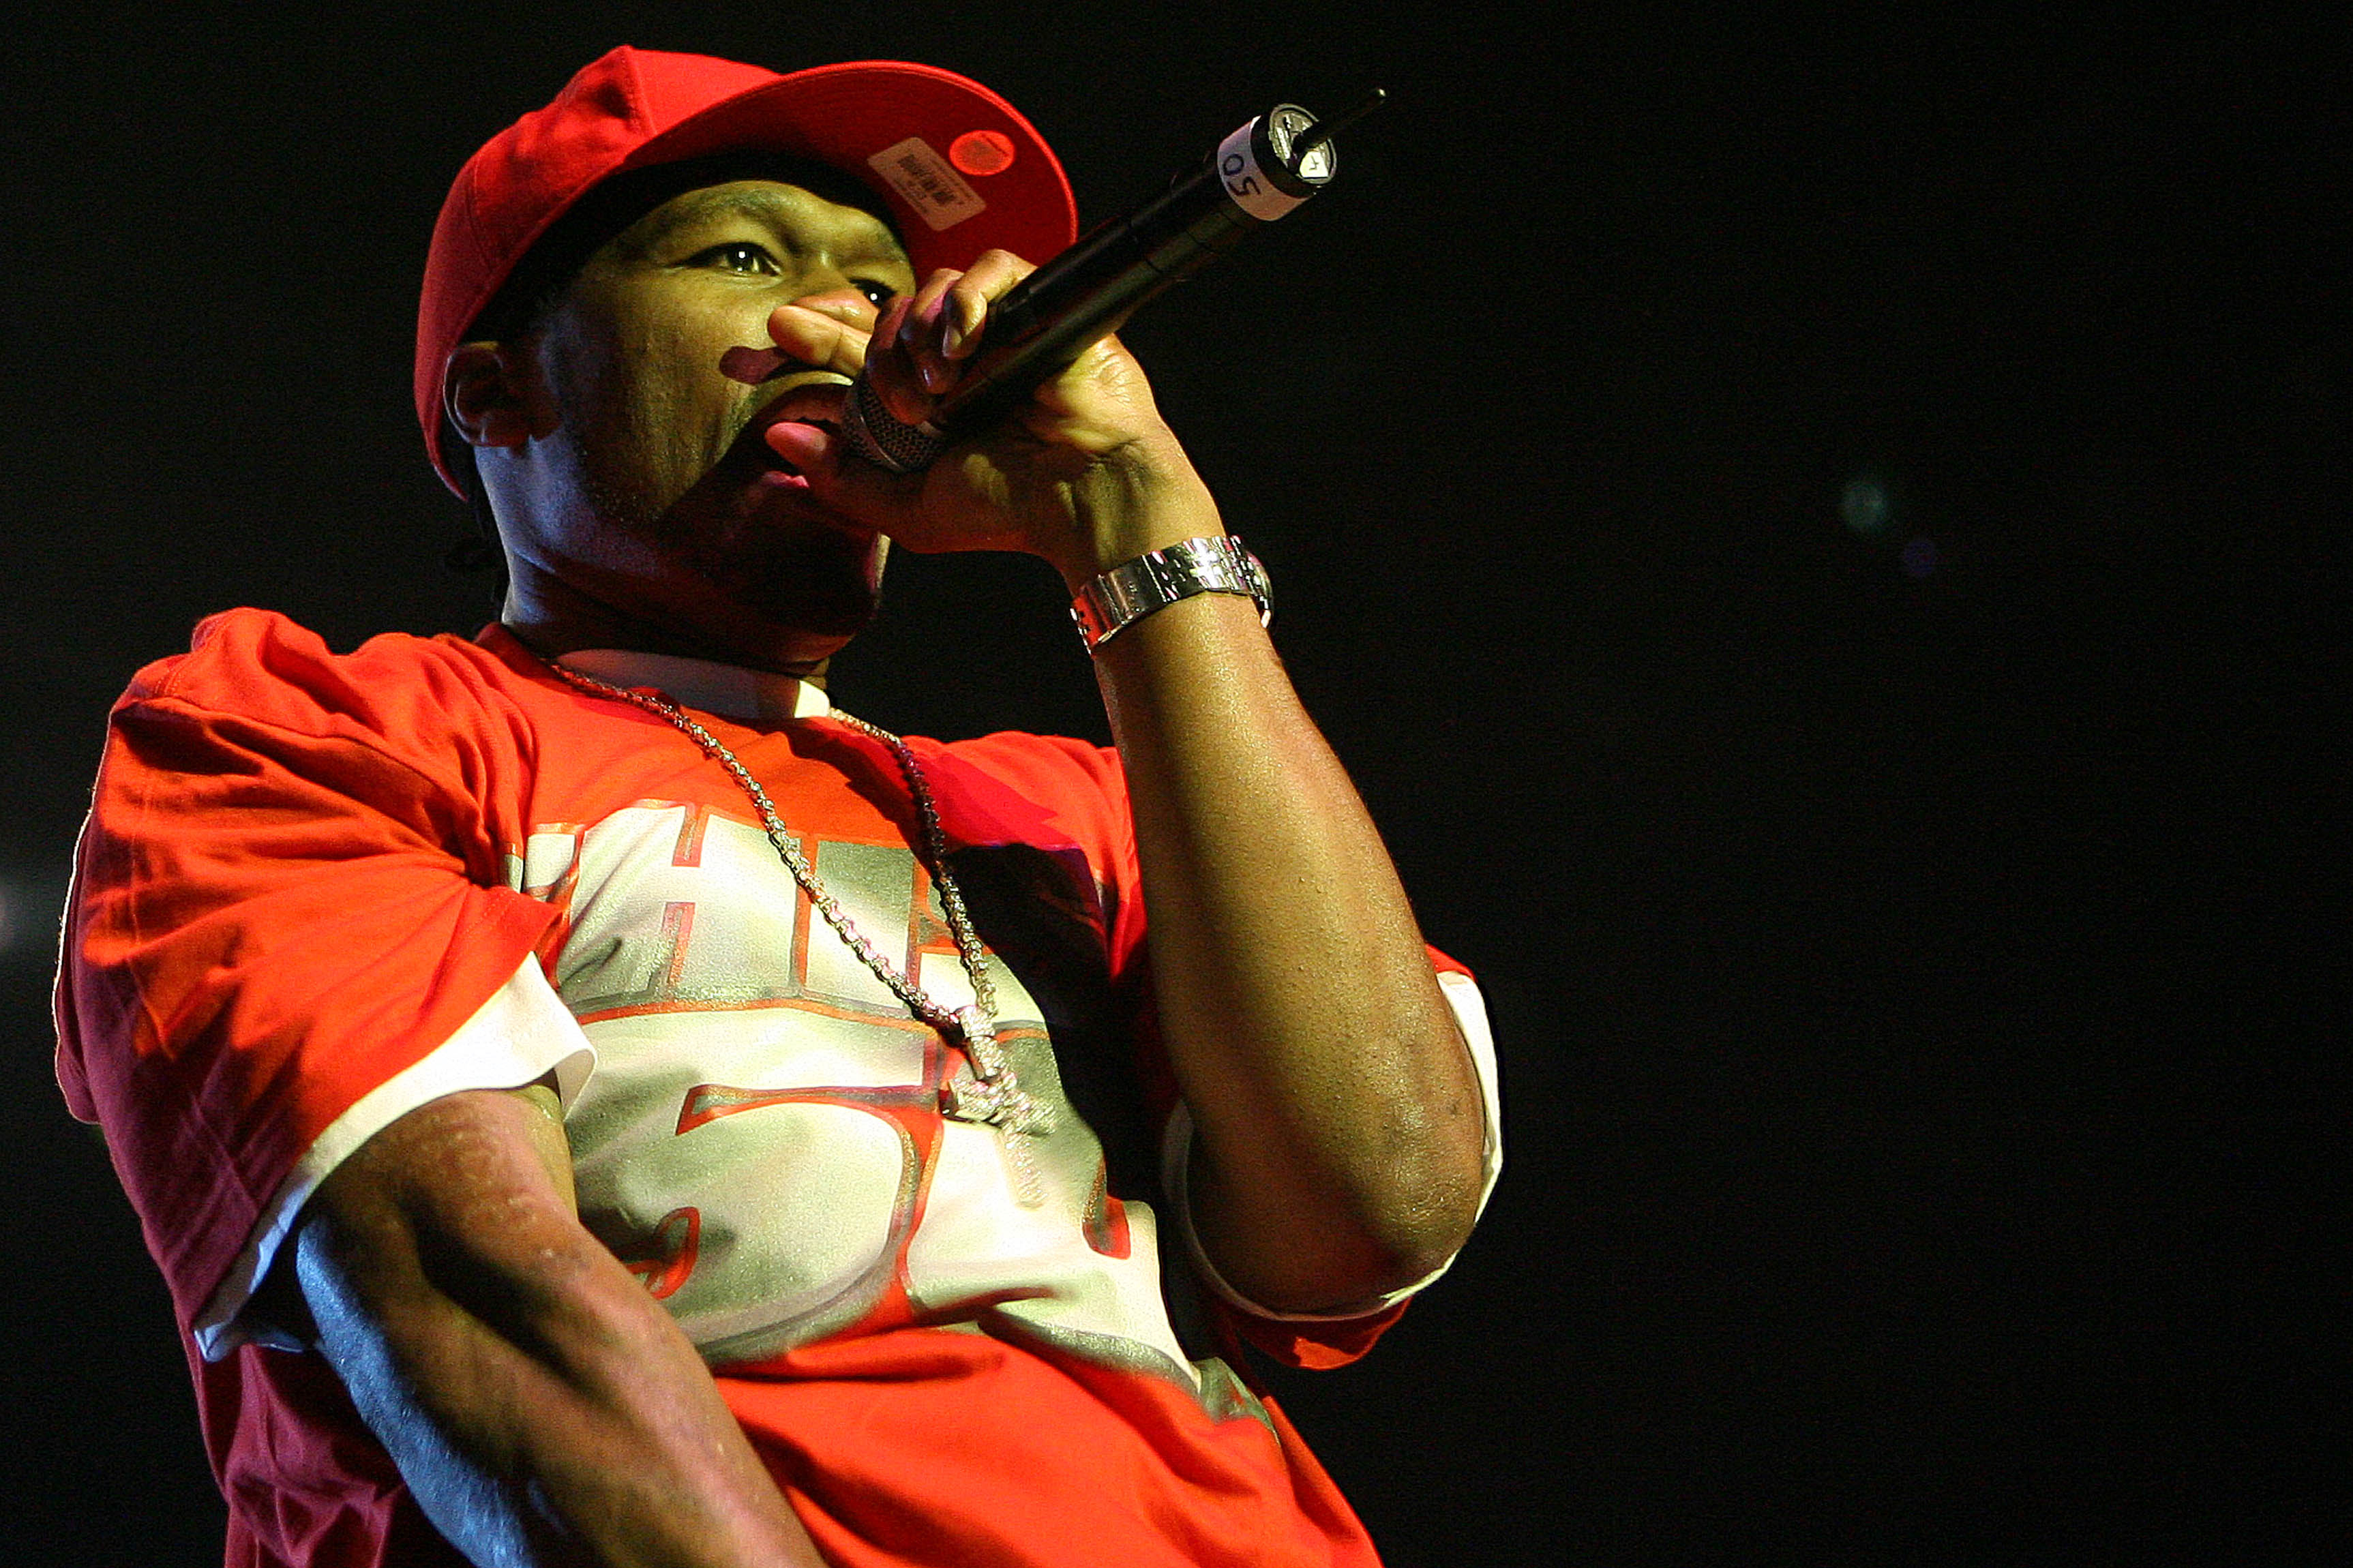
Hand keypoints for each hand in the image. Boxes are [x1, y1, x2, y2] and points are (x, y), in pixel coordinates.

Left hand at [758, 253, 1220, 588]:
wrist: (1087, 498)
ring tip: (937, 390)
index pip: (856, 353)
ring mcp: (998, 330)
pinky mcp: (1040, 307)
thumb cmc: (1010, 510)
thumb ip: (841, 477)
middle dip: (860, 345)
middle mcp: (958, 360)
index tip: (763, 341)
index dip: (809, 341)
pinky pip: (991, 270)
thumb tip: (777, 436)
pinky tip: (964, 346)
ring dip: (915, 334)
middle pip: (885, 313)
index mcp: (926, 401)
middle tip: (873, 385)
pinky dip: (966, 300)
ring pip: (929, 289)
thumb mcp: (907, 509)